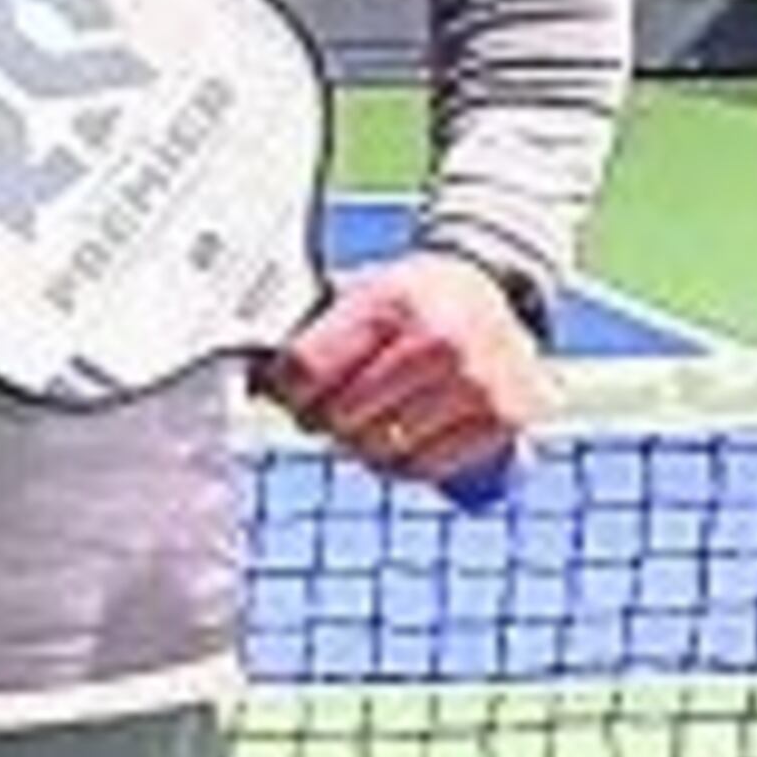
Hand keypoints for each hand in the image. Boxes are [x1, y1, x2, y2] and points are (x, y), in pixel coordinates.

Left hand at [257, 253, 542, 491]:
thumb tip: (252, 381)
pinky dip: (403, 464)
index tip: (289, 391)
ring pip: (380, 449)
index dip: (286, 390)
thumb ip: (310, 330)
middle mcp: (441, 339)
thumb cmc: (413, 298)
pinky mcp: (504, 416)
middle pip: (341, 416)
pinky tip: (403, 438)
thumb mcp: (361, 291)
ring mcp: (477, 381)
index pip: (307, 369)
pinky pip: (425, 467)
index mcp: (393, 300)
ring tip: (370, 420)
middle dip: (325, 419)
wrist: (494, 289)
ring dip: (363, 445)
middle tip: (332, 409)